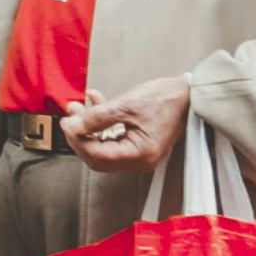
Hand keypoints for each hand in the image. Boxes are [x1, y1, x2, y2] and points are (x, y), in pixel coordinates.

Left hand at [63, 76, 193, 171]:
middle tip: (70, 113)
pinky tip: (96, 102)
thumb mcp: (126, 105)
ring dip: (89, 126)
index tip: (66, 122)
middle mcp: (140, 161)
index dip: (77, 139)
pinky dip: (102, 124)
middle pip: (98, 156)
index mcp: (139, 155)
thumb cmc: (164, 98)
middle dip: (81, 134)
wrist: (188, 93)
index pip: (97, 156)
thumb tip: (71, 126)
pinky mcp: (139, 145)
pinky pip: (113, 139)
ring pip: (103, 147)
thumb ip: (96, 118)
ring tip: (80, 104)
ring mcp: (140, 155)